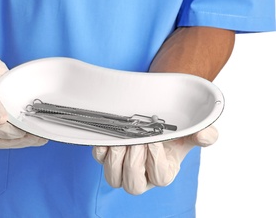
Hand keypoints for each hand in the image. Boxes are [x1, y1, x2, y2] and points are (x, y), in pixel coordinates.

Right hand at [0, 28, 47, 148]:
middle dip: (17, 140)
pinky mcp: (1, 115)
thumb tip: (0, 119)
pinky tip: (36, 131)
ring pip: (6, 137)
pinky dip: (24, 131)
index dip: (4, 132)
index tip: (20, 131)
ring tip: (40, 137)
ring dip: (23, 139)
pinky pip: (12, 128)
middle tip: (35, 137)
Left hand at [92, 126, 217, 194]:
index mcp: (163, 173)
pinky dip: (103, 149)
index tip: (155, 140)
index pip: (160, 179)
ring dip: (117, 158)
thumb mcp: (189, 131)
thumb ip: (203, 134)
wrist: (151, 119)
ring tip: (123, 140)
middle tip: (137, 141)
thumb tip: (206, 136)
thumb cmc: (170, 130)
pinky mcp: (106, 157)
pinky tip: (111, 137)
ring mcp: (121, 168)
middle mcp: (141, 176)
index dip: (156, 161)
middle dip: (134, 162)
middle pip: (134, 186)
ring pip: (113, 178)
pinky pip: (99, 159)